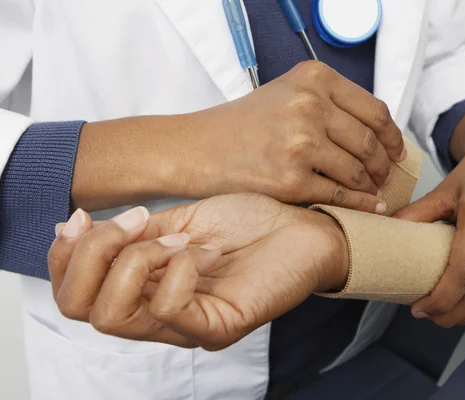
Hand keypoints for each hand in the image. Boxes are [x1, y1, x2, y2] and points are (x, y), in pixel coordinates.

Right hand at [49, 194, 347, 349]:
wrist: (302, 226)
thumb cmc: (247, 222)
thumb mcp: (177, 220)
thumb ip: (130, 234)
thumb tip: (72, 227)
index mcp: (144, 291)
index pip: (73, 296)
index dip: (63, 255)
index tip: (85, 216)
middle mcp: (158, 317)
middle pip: (79, 309)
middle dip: (91, 253)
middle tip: (137, 222)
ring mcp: (187, 327)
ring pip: (113, 314)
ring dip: (135, 259)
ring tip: (179, 238)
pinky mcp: (219, 327)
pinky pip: (169, 309)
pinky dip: (174, 269)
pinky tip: (200, 251)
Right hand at [175, 61, 404, 212]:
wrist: (199, 149)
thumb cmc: (242, 124)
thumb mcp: (287, 93)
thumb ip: (330, 104)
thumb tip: (375, 132)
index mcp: (313, 79)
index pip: (373, 110)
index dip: (392, 135)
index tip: (398, 150)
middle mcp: (309, 106)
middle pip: (369, 142)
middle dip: (384, 165)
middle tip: (387, 176)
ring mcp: (300, 144)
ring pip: (357, 172)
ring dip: (372, 186)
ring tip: (374, 192)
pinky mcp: (291, 180)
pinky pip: (340, 196)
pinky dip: (360, 205)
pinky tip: (369, 207)